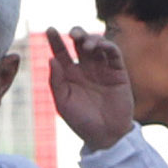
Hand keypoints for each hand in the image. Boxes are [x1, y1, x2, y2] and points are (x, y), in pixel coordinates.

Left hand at [45, 26, 136, 152]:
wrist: (106, 136)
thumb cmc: (81, 122)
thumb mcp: (63, 103)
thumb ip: (56, 82)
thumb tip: (51, 59)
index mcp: (70, 75)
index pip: (61, 52)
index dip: (55, 40)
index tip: (49, 30)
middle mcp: (86, 68)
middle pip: (80, 42)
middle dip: (77, 33)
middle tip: (73, 34)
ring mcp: (102, 68)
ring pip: (97, 44)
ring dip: (92, 39)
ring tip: (87, 46)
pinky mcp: (118, 72)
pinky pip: (114, 53)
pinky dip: (108, 46)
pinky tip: (100, 47)